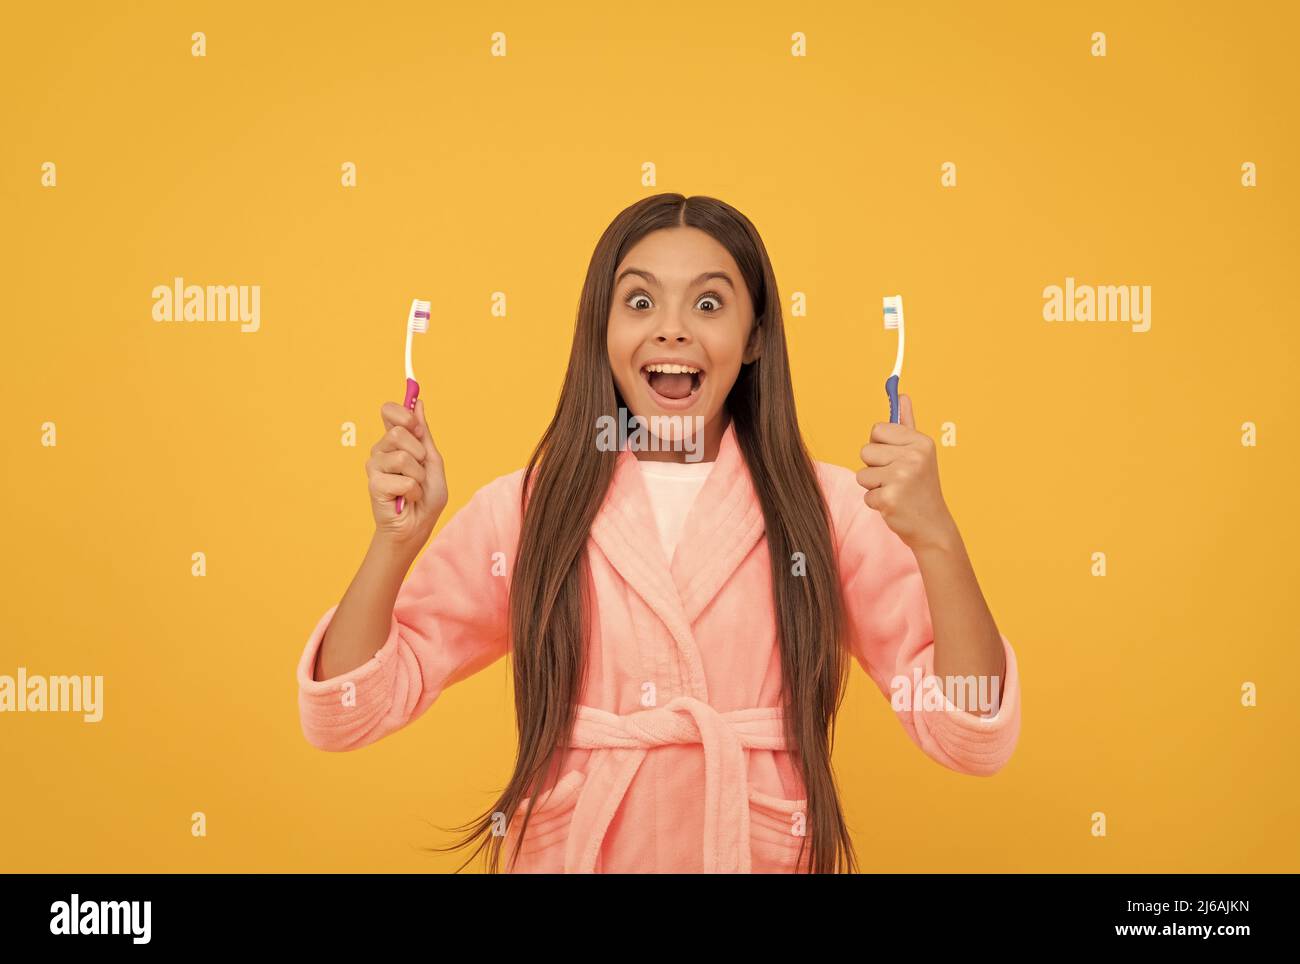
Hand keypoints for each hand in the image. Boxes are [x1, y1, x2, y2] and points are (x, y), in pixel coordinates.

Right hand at [367, 398, 447, 549]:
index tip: (416, 427)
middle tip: (419, 470)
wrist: (418, 525)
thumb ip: (424, 434)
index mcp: (395, 440)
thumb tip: (418, 403)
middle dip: (418, 453)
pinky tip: (406, 498)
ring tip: (414, 487)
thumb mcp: (432, 461)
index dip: (403, 414)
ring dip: (418, 476)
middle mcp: (381, 449)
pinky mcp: (374, 484)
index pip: (388, 410)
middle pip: (398, 433)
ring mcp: (375, 466)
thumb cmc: (426, 496)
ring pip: (402, 458)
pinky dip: (413, 492)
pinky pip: (404, 480)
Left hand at [857, 393, 957, 552]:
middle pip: (865, 451)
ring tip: (895, 491)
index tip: (895, 457)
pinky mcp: (890, 498)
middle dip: (875, 467)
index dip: (880, 445)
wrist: (932, 526)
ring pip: (862, 474)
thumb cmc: (921, 487)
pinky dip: (876, 503)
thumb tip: (902, 394)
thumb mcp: (920, 453)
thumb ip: (907, 423)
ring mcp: (902, 478)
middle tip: (897, 479)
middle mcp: (913, 457)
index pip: (877, 429)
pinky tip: (894, 505)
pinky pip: (865, 494)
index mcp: (920, 442)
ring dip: (874, 486)